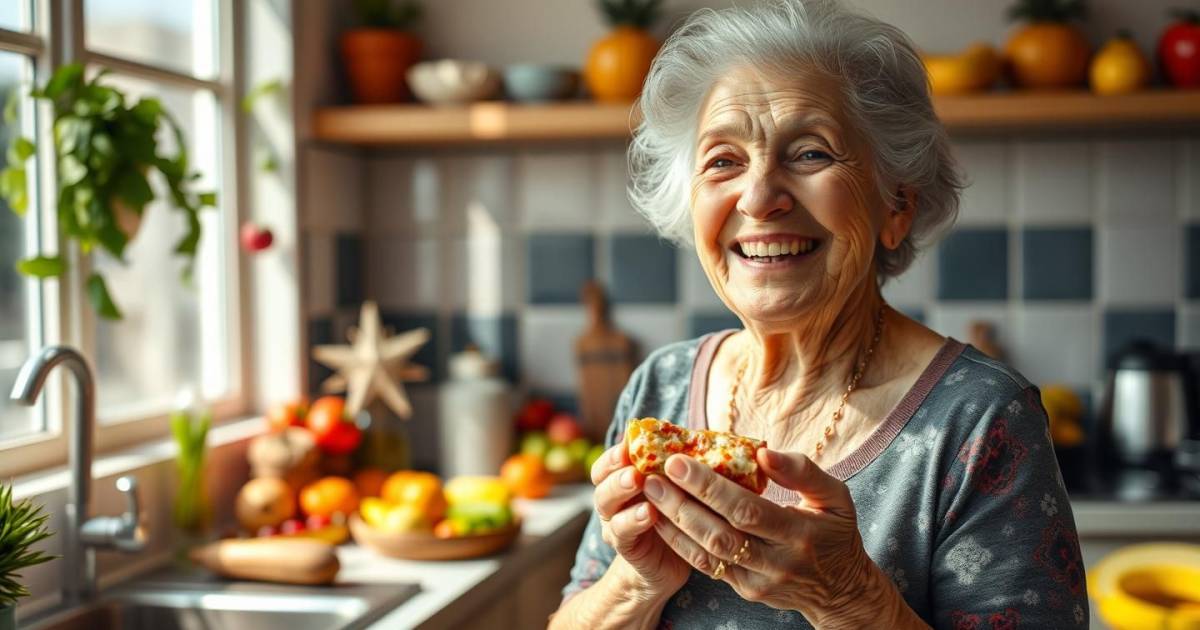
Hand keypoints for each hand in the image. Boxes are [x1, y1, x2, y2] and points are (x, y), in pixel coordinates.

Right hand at [590, 443, 691, 595]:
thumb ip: (673, 466)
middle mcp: (614, 502)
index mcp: (623, 483)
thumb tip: (692, 435)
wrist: (669, 565)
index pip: (608, 463)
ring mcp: (616, 525)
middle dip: (617, 470)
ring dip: (620, 490)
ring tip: (637, 481)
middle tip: (635, 464)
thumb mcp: (675, 489)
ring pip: (606, 505)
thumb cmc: (675, 518)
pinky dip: (633, 520)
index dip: (615, 453)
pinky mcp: (626, 547)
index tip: (630, 443)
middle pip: (602, 481)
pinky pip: (622, 533)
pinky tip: (649, 512)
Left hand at [642, 448, 891, 626]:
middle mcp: (777, 562)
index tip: (678, 461)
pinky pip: (706, 566)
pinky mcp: (745, 591)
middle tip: (652, 476)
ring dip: (673, 523)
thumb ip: (802, 472)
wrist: (840, 591)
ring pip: (707, 553)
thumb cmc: (835, 532)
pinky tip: (661, 519)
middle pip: (720, 534)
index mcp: (799, 533)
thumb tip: (761, 453)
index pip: (747, 510)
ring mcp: (758, 581)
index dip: (709, 487)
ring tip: (649, 493)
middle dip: (681, 504)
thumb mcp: (835, 497)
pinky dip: (680, 542)